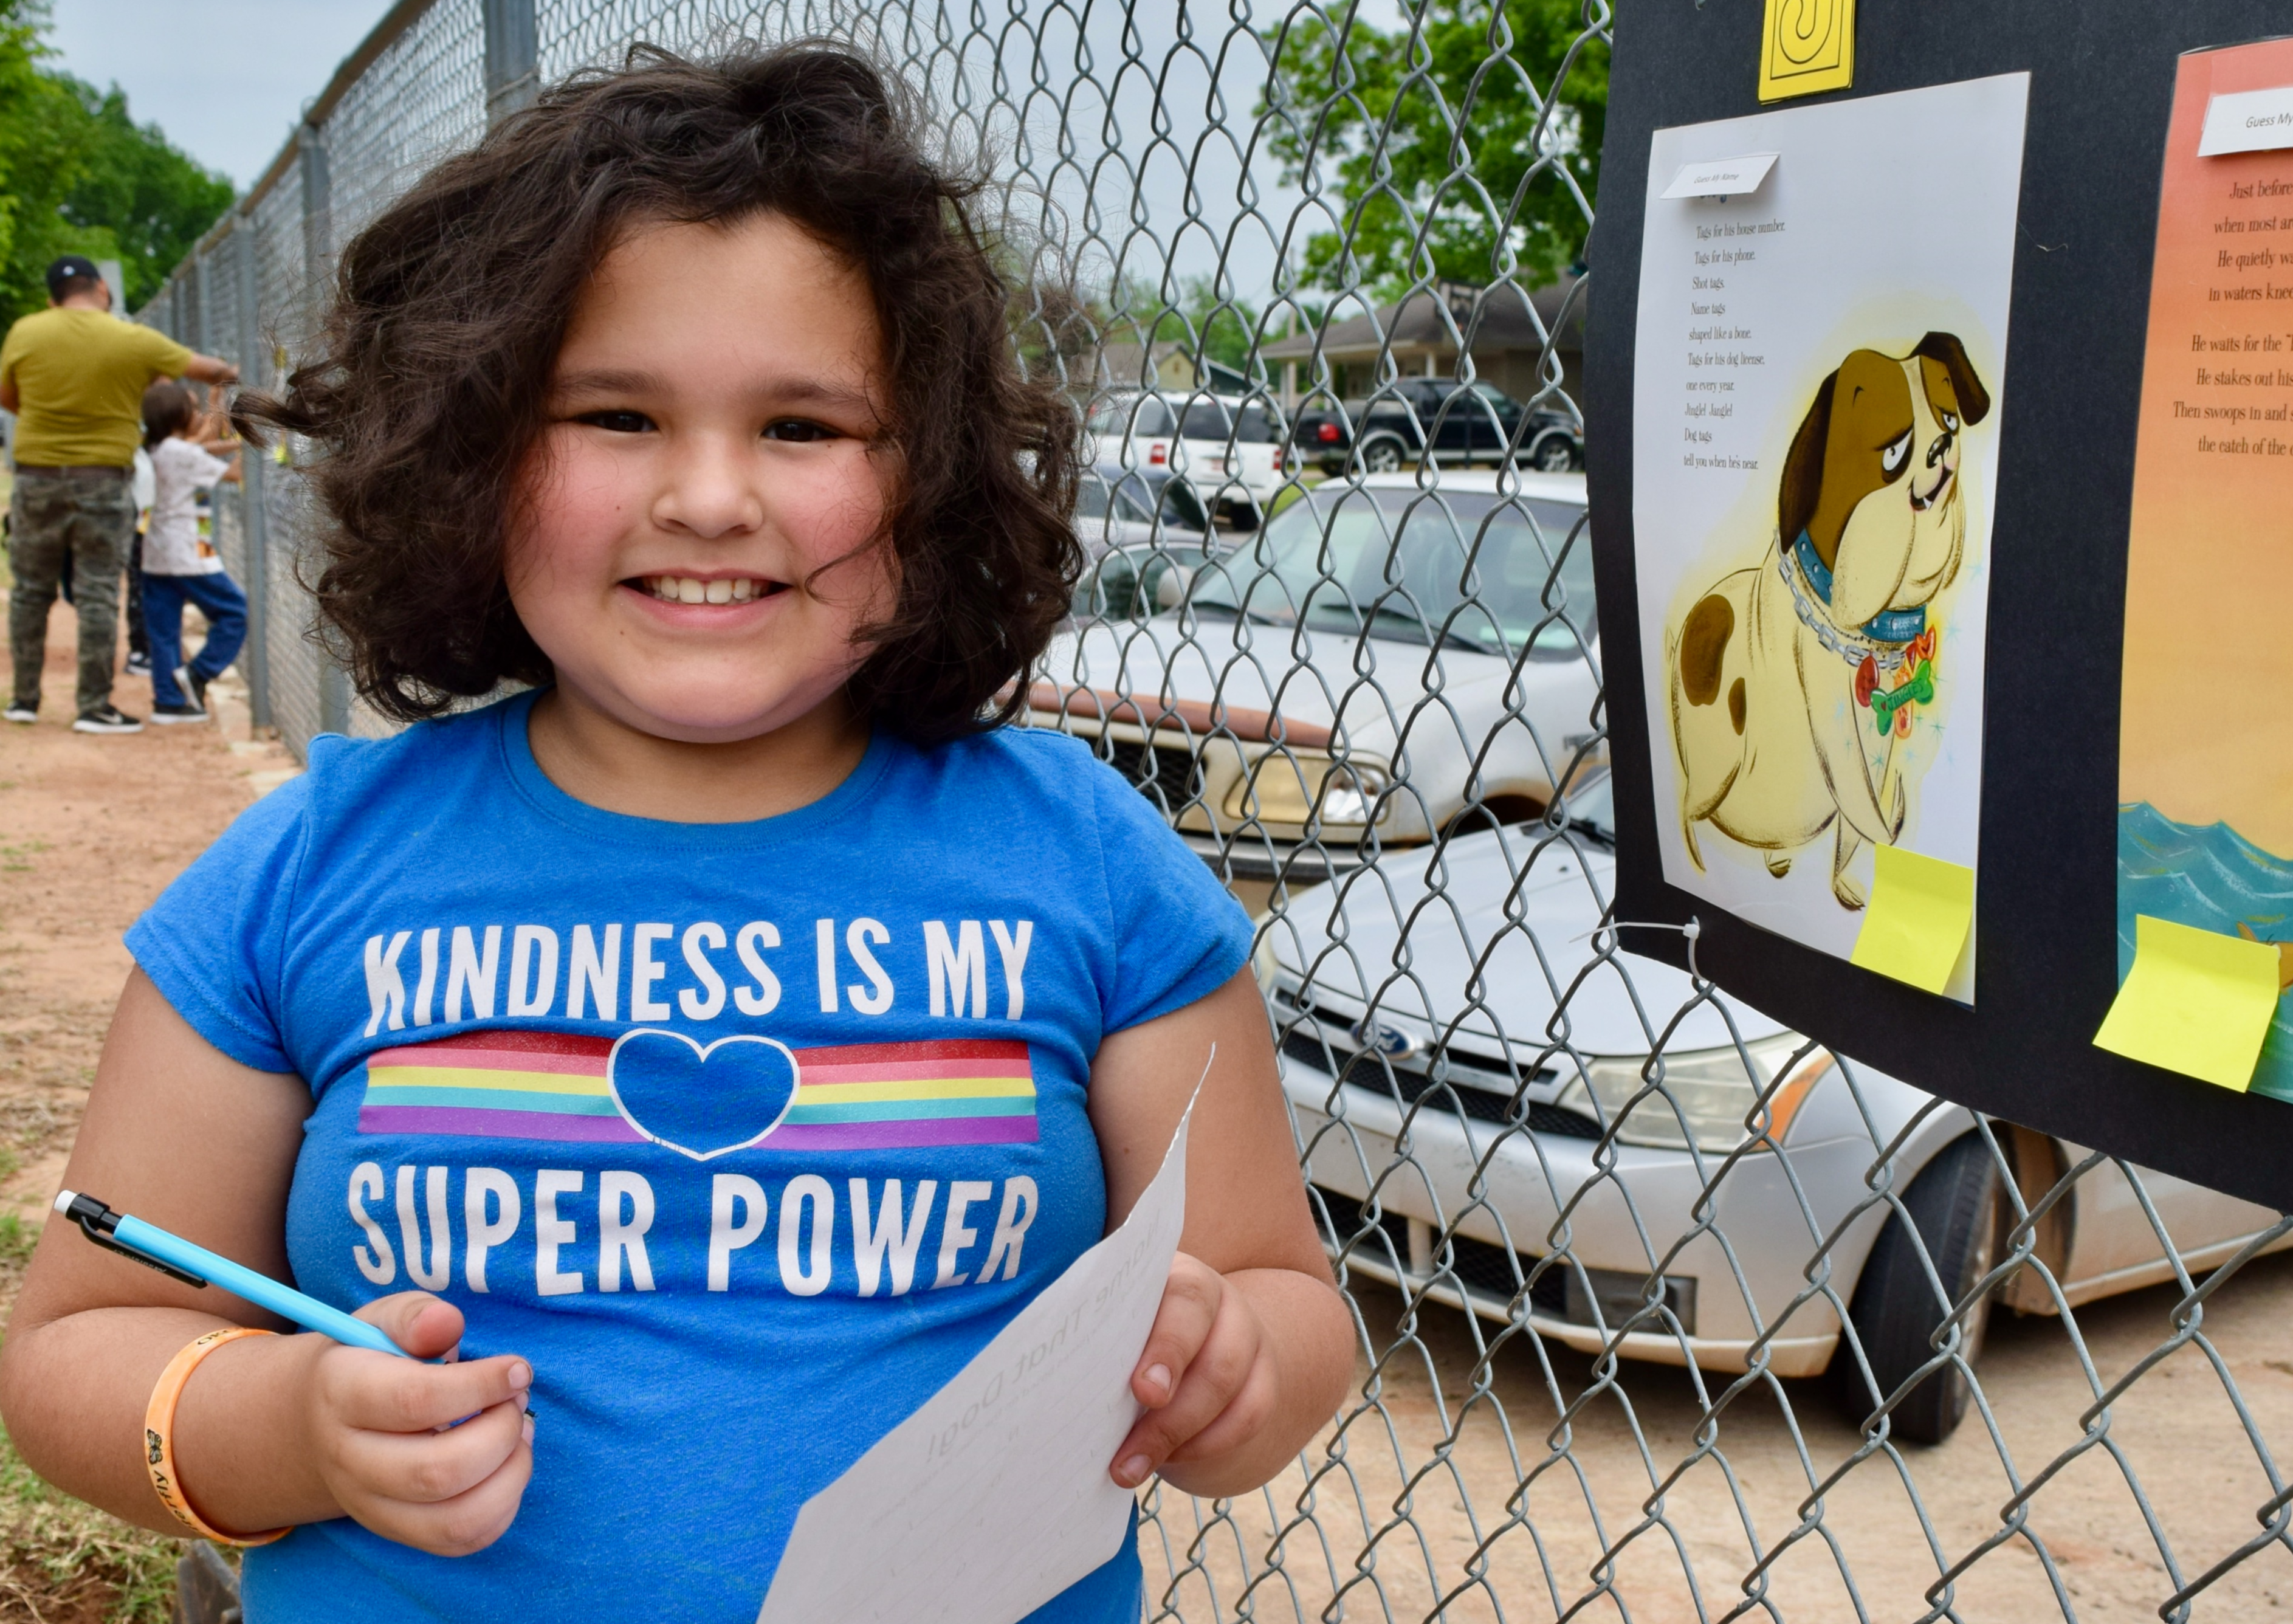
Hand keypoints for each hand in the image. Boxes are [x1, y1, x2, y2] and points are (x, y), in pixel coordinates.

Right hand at [301, 1293, 533, 1555]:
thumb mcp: (381, 1322)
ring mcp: (371, 1506)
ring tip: (519, 1431)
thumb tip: (446, 1323)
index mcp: (343, 1396)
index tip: (518, 1368)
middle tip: (517, 1397)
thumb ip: (415, 1316)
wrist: (318, 1421)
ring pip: (456, 1519)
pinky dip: (504, 1504)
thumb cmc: (368, 1361)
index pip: (414, 1401)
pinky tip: (508, 1462)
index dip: (479, 1385)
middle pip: (437, 1471)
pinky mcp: (397, 1531)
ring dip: (511, 1473)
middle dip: (500, 1431)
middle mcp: (350, 1461)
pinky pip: (462, 1539)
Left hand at [1108, 1252, 1276, 1489]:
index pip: (1185, 1299)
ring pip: (1232, 1390)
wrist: (1181, 1347)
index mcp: (1177, 1275)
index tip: (1141, 1390)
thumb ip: (1102, 1342)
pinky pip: (1250, 1417)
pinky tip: (1169, 1458)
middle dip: (1173, 1411)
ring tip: (1129, 1469)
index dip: (1167, 1348)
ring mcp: (1248, 1340)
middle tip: (1128, 1451)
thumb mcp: (1115, 1326)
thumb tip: (1060, 1384)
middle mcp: (1221, 1301)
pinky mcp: (1264, 1379)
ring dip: (1179, 1438)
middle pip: (1217, 1355)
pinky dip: (1206, 1445)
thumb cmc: (1126, 1335)